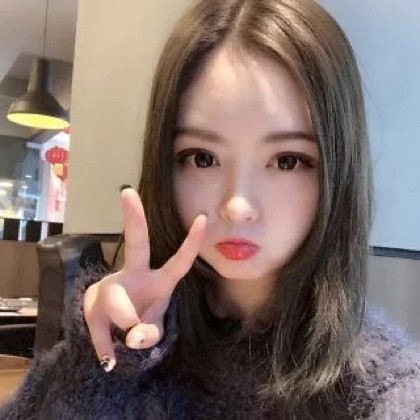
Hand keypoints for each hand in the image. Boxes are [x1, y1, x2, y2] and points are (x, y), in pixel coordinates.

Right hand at [83, 188, 206, 370]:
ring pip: (115, 297)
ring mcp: (113, 286)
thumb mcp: (154, 332)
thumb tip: (135, 335)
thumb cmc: (142, 322)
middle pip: (136, 245)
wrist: (111, 333)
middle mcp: (136, 276)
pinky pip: (98, 326)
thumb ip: (150, 335)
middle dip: (134, 219)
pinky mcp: (92, 302)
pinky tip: (110, 357)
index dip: (192, 242)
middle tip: (128, 192)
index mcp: (159, 282)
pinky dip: (104, 344)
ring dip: (123, 321)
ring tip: (126, 341)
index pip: (179, 261)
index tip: (202, 217)